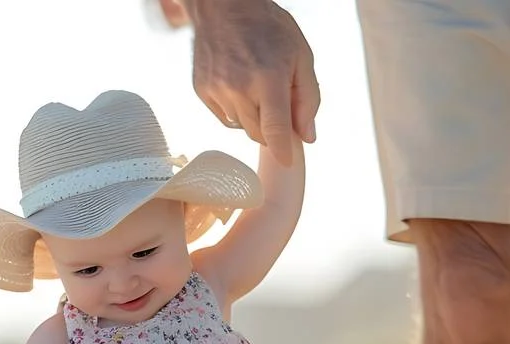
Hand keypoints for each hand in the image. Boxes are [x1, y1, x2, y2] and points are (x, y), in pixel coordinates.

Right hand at [186, 0, 318, 164]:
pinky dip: (236, 110)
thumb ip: (308, 98)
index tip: (288, 162)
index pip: (275, 129)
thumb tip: (307, 136)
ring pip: (242, 128)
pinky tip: (239, 85)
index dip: (283, 150)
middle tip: (277, 102)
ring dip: (254, 118)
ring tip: (256, 86)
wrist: (225, 6)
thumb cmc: (269, 29)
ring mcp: (216, 90)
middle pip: (259, 134)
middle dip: (272, 129)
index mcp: (268, 77)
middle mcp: (238, 87)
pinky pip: (225, 118)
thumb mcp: (301, 56)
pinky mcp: (201, 91)